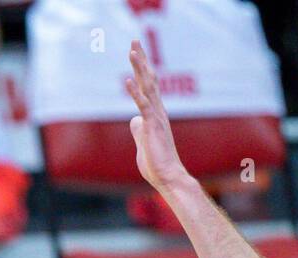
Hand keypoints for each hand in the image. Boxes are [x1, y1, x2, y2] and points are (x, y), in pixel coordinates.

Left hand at [125, 40, 189, 191]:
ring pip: (148, 87)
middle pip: (150, 79)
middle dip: (141, 59)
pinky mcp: (152, 126)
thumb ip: (138, 129)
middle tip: (135, 41)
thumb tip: (133, 120)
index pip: (149, 85)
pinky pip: (143, 105)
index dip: (142, 68)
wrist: (168, 177)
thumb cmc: (157, 163)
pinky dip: (136, 92)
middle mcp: (158, 111)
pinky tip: (128, 80)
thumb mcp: (143, 143)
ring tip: (132, 50)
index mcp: (156, 114)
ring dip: (140, 68)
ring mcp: (156, 117)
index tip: (136, 52)